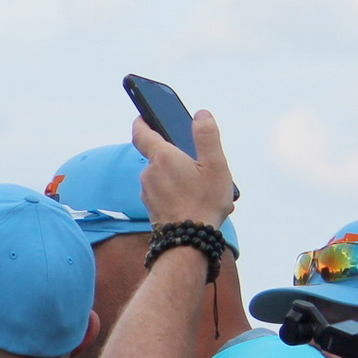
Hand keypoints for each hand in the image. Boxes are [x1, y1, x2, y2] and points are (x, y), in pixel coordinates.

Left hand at [132, 110, 235, 229]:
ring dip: (177, 178)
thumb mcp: (215, 166)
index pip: (141, 133)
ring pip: (161, 177)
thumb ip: (207, 136)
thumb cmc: (204, 203)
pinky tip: (191, 203)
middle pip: (158, 157)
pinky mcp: (150, 208)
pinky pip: (161, 194)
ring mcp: (147, 192)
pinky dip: (174, 194)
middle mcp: (149, 173)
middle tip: (198, 168)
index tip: (143, 116)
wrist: (188, 243)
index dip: (142, 122)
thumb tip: (201, 114)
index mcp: (162, 157)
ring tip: (200, 191)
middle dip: (176, 158)